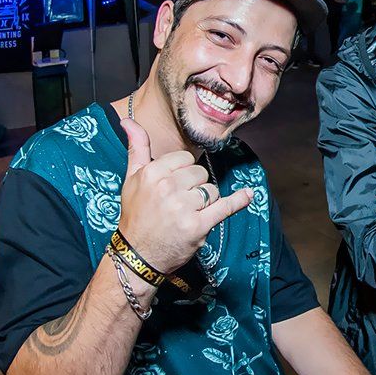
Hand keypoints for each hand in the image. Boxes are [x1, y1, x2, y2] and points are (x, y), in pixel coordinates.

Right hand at [118, 118, 252, 274]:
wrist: (137, 255)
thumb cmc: (136, 216)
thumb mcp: (130, 179)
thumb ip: (136, 148)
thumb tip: (127, 119)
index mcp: (152, 173)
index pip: (185, 159)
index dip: (184, 172)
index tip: (174, 187)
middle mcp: (167, 187)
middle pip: (200, 174)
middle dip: (195, 188)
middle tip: (178, 205)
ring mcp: (183, 206)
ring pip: (212, 190)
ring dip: (206, 203)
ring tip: (186, 216)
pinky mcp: (198, 225)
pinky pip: (225, 206)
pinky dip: (239, 201)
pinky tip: (248, 195)